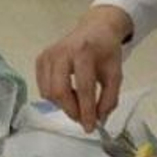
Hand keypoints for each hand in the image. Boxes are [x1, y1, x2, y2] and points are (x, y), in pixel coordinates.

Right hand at [35, 5, 134, 131]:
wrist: (96, 29)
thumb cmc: (106, 51)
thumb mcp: (115, 74)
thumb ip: (109, 99)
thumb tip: (99, 120)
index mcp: (84, 52)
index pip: (83, 88)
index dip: (86, 111)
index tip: (90, 127)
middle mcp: (63, 51)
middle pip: (59, 91)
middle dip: (71, 111)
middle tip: (83, 119)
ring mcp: (49, 54)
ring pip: (48, 92)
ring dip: (63, 105)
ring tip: (78, 101)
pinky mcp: (41, 59)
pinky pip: (42, 88)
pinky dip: (54, 97)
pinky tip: (68, 92)